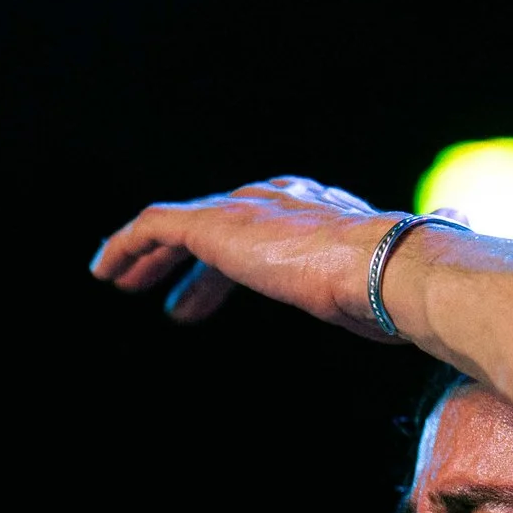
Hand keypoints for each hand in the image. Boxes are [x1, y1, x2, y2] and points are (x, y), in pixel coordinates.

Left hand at [91, 176, 409, 334]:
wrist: (384, 269)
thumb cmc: (391, 292)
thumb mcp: (377, 296)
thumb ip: (375, 297)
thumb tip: (407, 313)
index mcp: (318, 211)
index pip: (261, 234)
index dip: (232, 269)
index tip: (216, 299)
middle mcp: (278, 199)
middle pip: (218, 229)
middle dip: (187, 264)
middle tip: (174, 303)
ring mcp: (243, 207)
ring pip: (177, 225)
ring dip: (148, 256)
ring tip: (122, 283)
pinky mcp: (214, 224)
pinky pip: (154, 225)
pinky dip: (126, 245)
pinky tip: (105, 271)